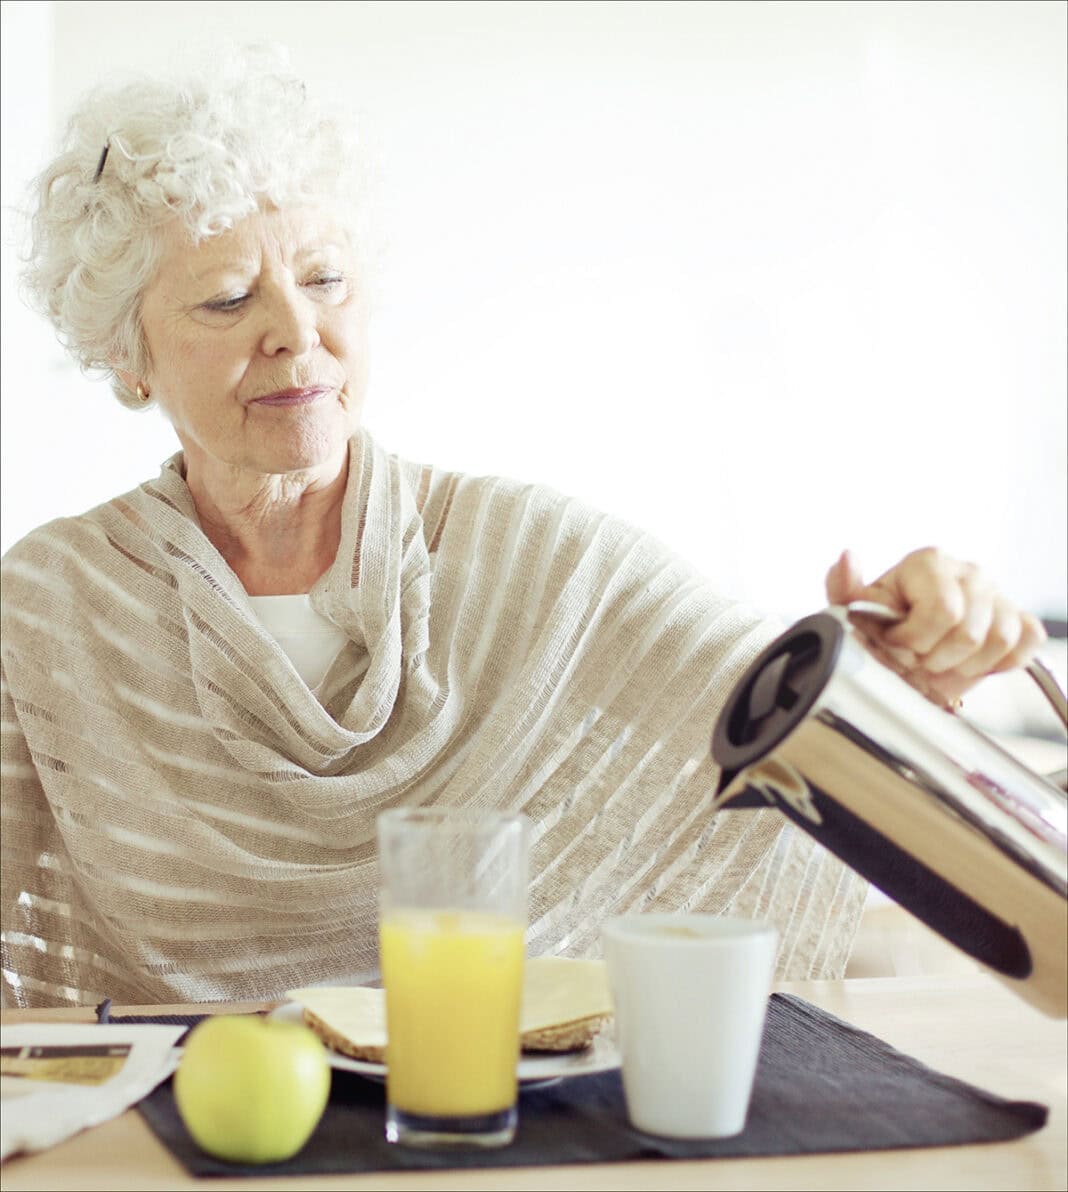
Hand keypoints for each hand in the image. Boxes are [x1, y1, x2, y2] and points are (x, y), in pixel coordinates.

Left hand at [825, 547, 1046, 703]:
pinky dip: (1000, 662)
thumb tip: (847, 558)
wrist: (910, 647)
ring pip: (999, 640)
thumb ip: (843, 589)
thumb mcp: (855, 611)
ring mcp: (997, 594)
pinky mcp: (1020, 617)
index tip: (896, 644)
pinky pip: (1026, 643)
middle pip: (969, 632)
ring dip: (964, 665)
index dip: (915, 640)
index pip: (941, 612)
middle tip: (917, 659)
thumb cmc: (885, 625)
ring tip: (940, 662)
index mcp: (929, 562)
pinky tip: (972, 660)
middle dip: (936, 658)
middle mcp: (968, 572)